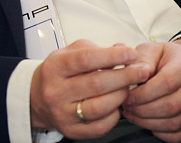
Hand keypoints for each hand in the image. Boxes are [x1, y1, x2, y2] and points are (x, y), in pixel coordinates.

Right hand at [30, 39, 152, 138]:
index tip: (131, 53)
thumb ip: (97, 49)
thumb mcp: (71, 52)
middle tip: (142, 71)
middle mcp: (56, 91)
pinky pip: (99, 127)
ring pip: (99, 107)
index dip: (112, 56)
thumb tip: (124, 50)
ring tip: (129, 88)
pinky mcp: (70, 130)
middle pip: (96, 84)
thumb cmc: (60, 72)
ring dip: (120, 96)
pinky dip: (114, 116)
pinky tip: (117, 105)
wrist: (37, 97)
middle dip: (125, 76)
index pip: (86, 59)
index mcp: (55, 67)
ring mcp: (62, 113)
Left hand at [121, 40, 180, 142]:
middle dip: (143, 111)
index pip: (167, 83)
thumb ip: (141, 61)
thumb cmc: (164, 57)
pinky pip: (180, 134)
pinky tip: (148, 123)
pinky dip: (161, 133)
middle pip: (171, 106)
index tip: (128, 97)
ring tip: (133, 115)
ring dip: (148, 123)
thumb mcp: (150, 49)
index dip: (144, 94)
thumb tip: (133, 74)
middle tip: (127, 108)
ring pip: (175, 123)